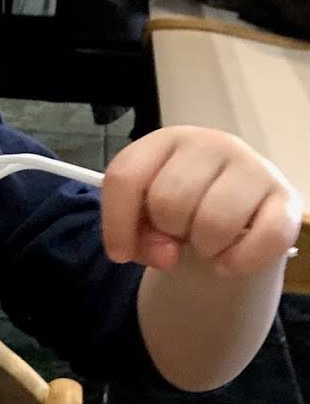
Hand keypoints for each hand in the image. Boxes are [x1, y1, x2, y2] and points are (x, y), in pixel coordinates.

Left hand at [102, 127, 300, 275]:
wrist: (235, 215)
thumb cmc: (181, 210)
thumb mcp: (145, 218)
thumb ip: (136, 235)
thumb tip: (166, 253)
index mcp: (165, 142)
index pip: (126, 176)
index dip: (117, 224)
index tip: (122, 253)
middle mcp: (211, 144)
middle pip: (169, 201)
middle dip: (168, 232)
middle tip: (179, 235)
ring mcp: (252, 166)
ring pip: (214, 222)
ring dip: (204, 249)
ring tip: (206, 244)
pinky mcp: (285, 197)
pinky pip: (263, 239)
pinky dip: (240, 262)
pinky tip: (229, 261)